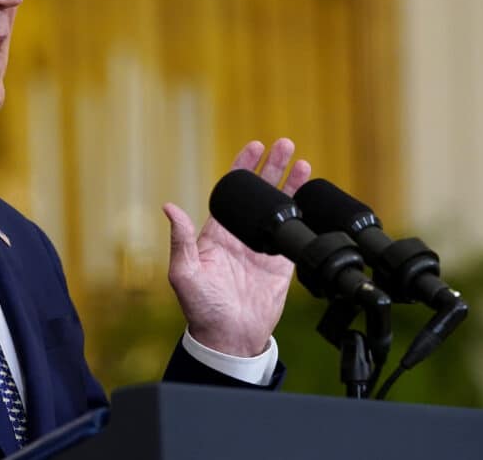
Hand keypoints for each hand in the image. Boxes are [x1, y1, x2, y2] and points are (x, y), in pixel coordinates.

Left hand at [164, 138, 310, 356]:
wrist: (229, 338)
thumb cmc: (201, 308)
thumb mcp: (184, 272)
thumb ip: (181, 240)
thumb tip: (169, 207)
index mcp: (217, 232)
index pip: (231, 191)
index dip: (242, 168)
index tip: (254, 147)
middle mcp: (241, 235)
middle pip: (260, 192)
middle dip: (273, 168)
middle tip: (285, 145)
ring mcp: (262, 248)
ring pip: (280, 208)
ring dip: (291, 185)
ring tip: (303, 162)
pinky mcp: (281, 264)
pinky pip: (295, 233)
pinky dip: (305, 216)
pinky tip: (313, 199)